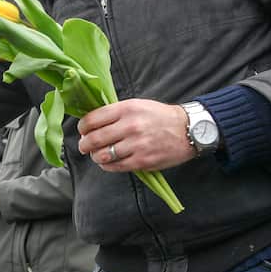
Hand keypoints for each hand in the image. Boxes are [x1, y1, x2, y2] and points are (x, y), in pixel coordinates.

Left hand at [77, 99, 193, 171]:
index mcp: (126, 109)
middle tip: (84, 146)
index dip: (82, 127)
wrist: (188, 130)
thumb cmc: (159, 117)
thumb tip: (91, 122)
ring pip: (102, 155)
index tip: (82, 131)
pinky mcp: (142, 161)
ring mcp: (136, 145)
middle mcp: (130, 126)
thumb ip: (115, 113)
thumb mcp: (137, 105)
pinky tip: (108, 162)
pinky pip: (115, 167)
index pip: (92, 119)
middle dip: (84, 144)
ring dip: (95, 156)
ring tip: (97, 154)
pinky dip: (107, 166)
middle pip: (93, 139)